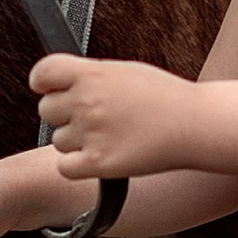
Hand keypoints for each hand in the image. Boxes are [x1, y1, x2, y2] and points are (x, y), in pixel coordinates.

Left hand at [27, 52, 186, 179]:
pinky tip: (100, 156)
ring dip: (76, 141)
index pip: (42, 74)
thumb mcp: (124, 70)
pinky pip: (65, 167)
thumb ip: (90, 75)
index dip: (42, 83)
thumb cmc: (164, 96)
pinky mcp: (98, 163)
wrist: (194, 124)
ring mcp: (91, 133)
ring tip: (108, 135)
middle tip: (92, 117)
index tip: (48, 88)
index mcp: (91, 74)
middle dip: (64, 114)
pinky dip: (77, 166)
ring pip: (58, 140)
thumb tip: (63, 83)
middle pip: (46, 110)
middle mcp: (86, 101)